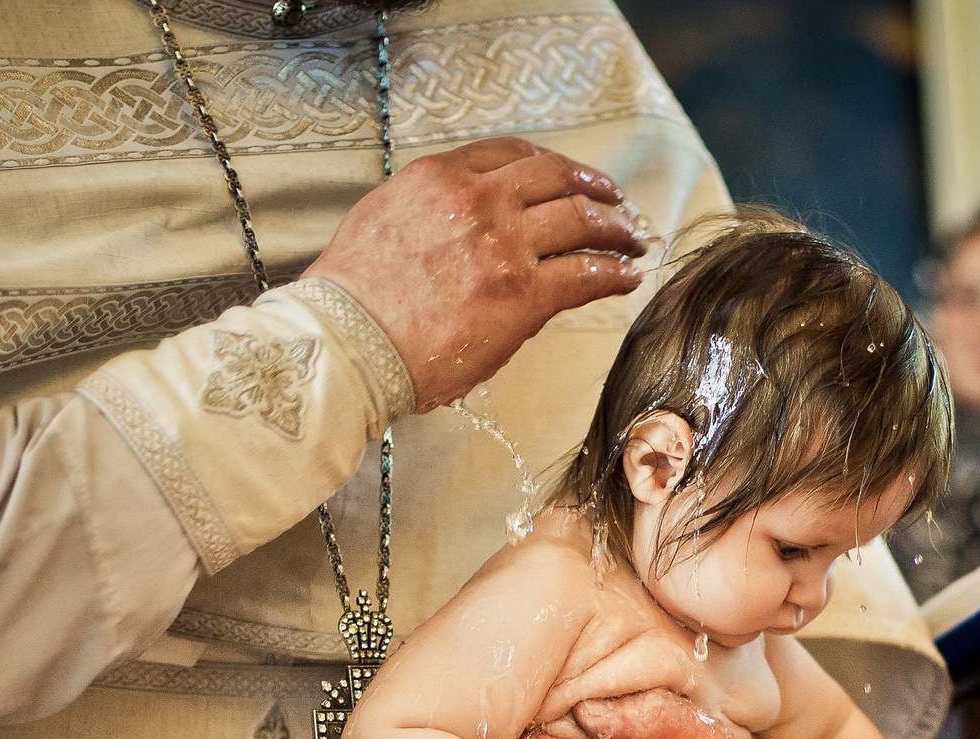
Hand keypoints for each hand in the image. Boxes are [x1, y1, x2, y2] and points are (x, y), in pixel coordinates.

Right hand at [303, 138, 648, 409]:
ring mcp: (504, 246)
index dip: (549, 163)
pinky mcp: (523, 296)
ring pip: (580, 219)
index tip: (566, 175)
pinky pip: (586, 274)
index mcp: (439, 177)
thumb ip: (429, 208)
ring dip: (616, 227)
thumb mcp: (383, 219)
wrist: (346, 344)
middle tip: (615, 200)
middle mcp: (477, 200)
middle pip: (556, 177)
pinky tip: (626, 277)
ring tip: (633, 238)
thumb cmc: (353, 298)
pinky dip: (614, 273)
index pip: (510, 153)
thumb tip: (459, 221)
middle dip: (594, 186)